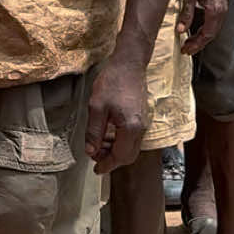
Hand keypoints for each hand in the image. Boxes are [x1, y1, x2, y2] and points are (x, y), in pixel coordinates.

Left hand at [85, 56, 147, 174]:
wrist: (129, 64)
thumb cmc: (113, 81)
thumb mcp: (96, 107)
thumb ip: (93, 132)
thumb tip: (90, 151)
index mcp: (130, 127)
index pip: (120, 156)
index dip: (107, 165)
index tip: (96, 170)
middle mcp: (140, 128)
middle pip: (128, 155)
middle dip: (111, 159)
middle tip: (94, 156)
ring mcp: (143, 123)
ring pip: (130, 147)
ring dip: (114, 150)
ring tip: (98, 143)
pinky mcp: (141, 117)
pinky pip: (132, 137)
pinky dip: (119, 141)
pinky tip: (107, 134)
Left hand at [177, 0, 228, 54]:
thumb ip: (186, 12)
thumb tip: (181, 30)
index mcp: (215, 9)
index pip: (206, 34)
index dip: (196, 44)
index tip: (185, 50)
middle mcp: (222, 9)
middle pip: (211, 34)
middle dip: (198, 43)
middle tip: (186, 49)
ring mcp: (223, 6)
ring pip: (213, 28)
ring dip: (201, 36)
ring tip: (189, 42)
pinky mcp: (221, 2)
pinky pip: (214, 21)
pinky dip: (205, 28)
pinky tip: (196, 28)